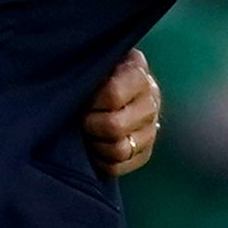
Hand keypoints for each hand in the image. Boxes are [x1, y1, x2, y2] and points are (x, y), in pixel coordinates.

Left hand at [83, 50, 162, 176]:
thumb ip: (89, 66)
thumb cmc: (87, 71)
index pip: (114, 95)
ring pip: (120, 150)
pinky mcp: (144, 152)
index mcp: (136, 70)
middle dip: (90, 125)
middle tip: (79, 118)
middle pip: (116, 126)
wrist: (95, 89)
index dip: (91, 102)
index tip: (79, 97)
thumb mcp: (90, 61)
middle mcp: (151, 99)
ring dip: (95, 145)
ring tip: (85, 134)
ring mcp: (151, 127)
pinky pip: (119, 167)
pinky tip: (91, 148)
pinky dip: (99, 161)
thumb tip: (76, 78)